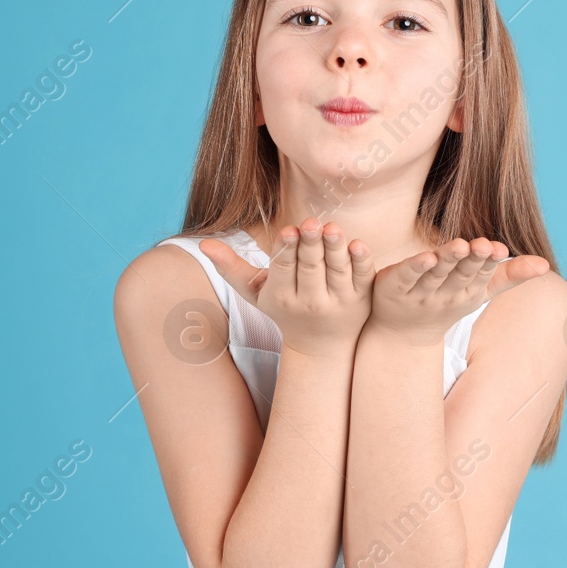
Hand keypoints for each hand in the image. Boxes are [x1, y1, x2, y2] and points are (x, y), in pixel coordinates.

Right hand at [199, 218, 374, 357]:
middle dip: (310, 245)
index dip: (286, 250)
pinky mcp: (361, 298)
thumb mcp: (255, 292)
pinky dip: (361, 262)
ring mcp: (339, 301)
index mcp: (282, 296)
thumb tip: (204, 243)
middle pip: (310, 268)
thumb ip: (230, 267)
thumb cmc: (283, 309)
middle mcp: (310, 301)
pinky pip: (362, 278)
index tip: (288, 230)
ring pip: (336, 271)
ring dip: (335, 249)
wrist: (320, 346)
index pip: (284, 270)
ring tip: (332, 227)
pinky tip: (358, 244)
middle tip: (311, 222)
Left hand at [368, 237, 548, 344]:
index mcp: (468, 292)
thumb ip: (510, 275)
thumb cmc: (448, 303)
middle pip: (461, 273)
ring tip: (461, 245)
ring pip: (436, 273)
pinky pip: (407, 276)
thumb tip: (545, 265)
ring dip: (449, 259)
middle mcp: (446, 294)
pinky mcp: (395, 287)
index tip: (499, 249)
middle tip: (482, 245)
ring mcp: (420, 293)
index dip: (489, 261)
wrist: (404, 334)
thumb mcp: (480, 290)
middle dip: (473, 259)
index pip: (481, 274)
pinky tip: (426, 257)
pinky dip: (415, 267)